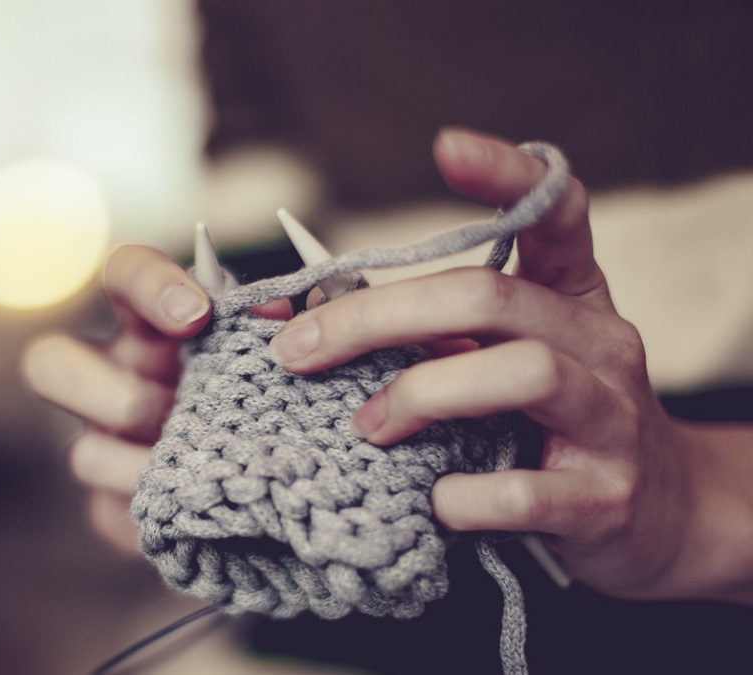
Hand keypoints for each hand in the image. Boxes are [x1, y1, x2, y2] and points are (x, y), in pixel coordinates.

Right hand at [22, 245, 290, 553]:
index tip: (198, 314)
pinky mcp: (110, 506)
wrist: (279, 479)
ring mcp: (104, 443)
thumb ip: (273, 330)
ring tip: (207, 472)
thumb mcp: (277, 355)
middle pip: (48, 362)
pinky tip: (205, 512)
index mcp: (152, 324)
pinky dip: (162, 513)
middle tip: (171, 411)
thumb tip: (274, 311)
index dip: (148, 285)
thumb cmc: (274, 393)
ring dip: (146, 467)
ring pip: (83, 455)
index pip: (123, 274)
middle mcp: (112, 376)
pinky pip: (112, 513)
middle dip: (110, 392)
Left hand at [267, 127, 752, 601]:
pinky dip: (460, 495)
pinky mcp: (606, 496)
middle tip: (301, 350)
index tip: (445, 146)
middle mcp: (600, 341)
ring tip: (367, 427)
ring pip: (521, 372)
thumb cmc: (543, 424)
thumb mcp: (485, 360)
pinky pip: (521, 490)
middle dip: (376, 315)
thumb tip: (277, 314)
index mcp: (571, 295)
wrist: (656, 516)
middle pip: (487, 295)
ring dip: (420, 395)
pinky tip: (433, 499)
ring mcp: (611, 417)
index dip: (507, 173)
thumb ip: (404, 331)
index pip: (557, 211)